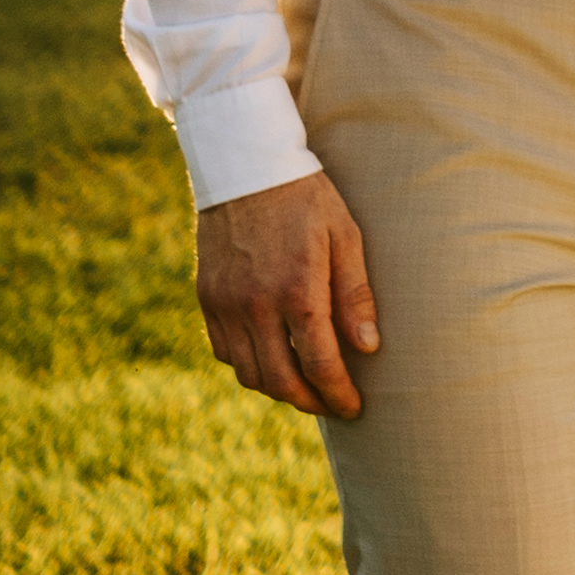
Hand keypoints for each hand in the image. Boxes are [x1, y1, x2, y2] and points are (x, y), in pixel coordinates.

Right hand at [196, 171, 378, 419]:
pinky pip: (224, 352)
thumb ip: (355, 295)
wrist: (245, 166)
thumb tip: (368, 348)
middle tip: (331, 405)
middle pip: (281, 381)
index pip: (319, 365)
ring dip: (278, 390)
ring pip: (249, 374)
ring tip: (304, 387)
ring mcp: (225, 304)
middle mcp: (256, 305)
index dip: (338, 395)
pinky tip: (270, 359)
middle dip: (310, 402)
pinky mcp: (206, 298)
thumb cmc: (306, 198)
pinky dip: (248, 366)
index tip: (353, 408)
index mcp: (297, 290)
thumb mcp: (344, 236)